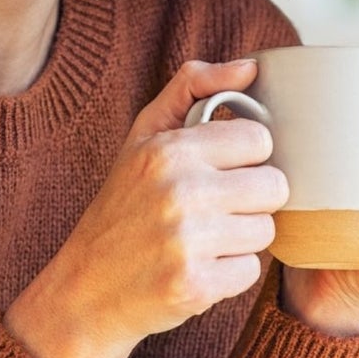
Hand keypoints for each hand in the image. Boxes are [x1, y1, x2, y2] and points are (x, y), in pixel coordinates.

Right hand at [5, 58, 287, 357]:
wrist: (84, 290)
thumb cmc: (122, 206)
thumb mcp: (144, 137)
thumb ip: (193, 88)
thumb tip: (250, 67)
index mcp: (170, 150)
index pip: (259, 140)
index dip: (246, 158)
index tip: (221, 171)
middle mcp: (179, 192)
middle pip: (273, 186)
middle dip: (250, 200)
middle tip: (215, 210)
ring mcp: (187, 242)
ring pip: (266, 231)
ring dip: (241, 238)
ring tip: (202, 240)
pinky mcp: (195, 286)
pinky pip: (251, 271)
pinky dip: (229, 274)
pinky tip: (197, 268)